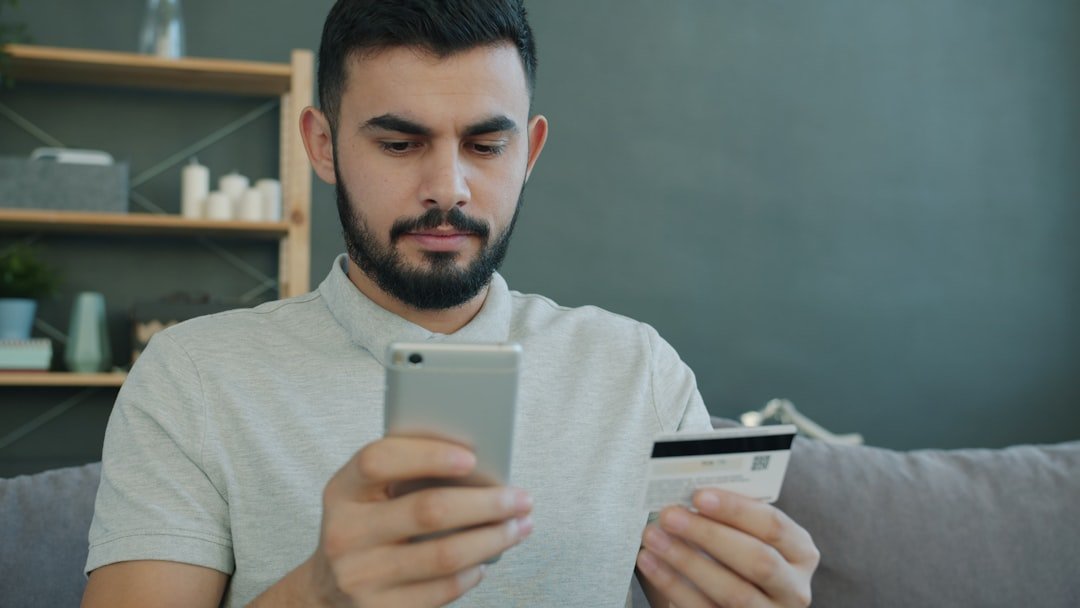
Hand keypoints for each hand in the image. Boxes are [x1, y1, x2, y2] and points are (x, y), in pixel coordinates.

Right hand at [310, 437, 533, 606]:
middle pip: (428, 511)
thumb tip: (480, 466)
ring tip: (518, 527)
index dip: (427, 455)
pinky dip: (472, 573)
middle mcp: (344, 533)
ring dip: (493, 539)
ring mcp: (360, 576)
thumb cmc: (366, 526)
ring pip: (444, 555)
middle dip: (486, 503)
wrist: (328, 588)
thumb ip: (406, 473)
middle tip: (521, 498)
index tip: (472, 458)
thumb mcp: (368, 494)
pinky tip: (486, 559)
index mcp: (342, 490)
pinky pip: (441, 590)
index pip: (380, 460)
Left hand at [636, 489, 818, 607]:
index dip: (736, 509)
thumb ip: (730, 518)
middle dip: (710, 535)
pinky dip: (674, 585)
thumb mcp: (747, 536)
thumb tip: (688, 495)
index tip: (699, 496)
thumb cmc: (739, 556)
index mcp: (800, 552)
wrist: (734, 598)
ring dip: (687, 562)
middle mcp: (793, 588)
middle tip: (670, 516)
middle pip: (758, 560)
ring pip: (734, 592)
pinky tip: (652, 564)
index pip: (774, 526)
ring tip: (654, 538)